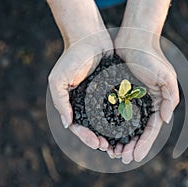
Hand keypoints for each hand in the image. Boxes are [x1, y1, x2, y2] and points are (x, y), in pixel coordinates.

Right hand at [48, 33, 112, 149]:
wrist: (89, 38)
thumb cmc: (72, 57)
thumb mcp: (58, 79)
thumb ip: (61, 102)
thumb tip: (67, 124)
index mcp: (73, 103)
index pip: (78, 126)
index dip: (86, 137)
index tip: (97, 143)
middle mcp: (87, 103)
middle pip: (94, 127)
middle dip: (100, 139)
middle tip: (109, 148)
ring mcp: (100, 97)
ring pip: (107, 120)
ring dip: (112, 133)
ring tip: (120, 142)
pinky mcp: (113, 89)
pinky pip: (117, 106)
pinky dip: (121, 117)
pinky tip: (128, 125)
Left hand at [109, 31, 178, 162]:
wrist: (133, 38)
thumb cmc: (151, 56)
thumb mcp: (166, 76)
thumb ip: (170, 98)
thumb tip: (165, 120)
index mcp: (156, 104)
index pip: (151, 130)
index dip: (144, 145)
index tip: (135, 157)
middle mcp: (143, 105)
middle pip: (137, 132)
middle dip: (130, 147)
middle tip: (121, 159)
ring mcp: (130, 101)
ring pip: (124, 126)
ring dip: (119, 141)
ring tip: (111, 153)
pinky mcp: (117, 94)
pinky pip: (112, 113)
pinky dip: (109, 126)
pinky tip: (103, 135)